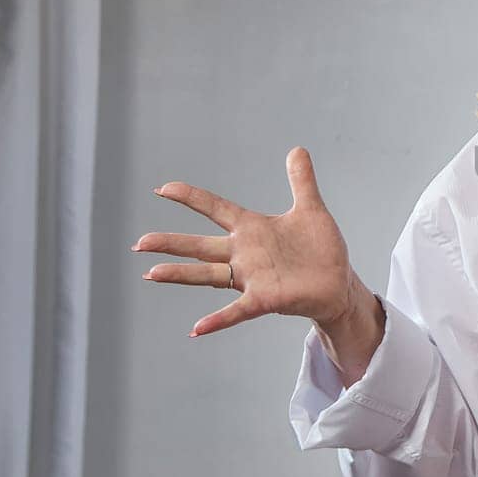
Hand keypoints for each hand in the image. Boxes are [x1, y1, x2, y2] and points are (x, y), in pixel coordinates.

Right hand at [134, 147, 354, 335]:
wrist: (338, 283)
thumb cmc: (321, 249)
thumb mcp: (310, 210)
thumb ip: (301, 180)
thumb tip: (298, 148)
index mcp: (253, 229)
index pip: (215, 208)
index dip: (191, 198)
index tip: (163, 189)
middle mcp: (245, 253)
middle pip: (200, 245)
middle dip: (170, 243)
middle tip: (139, 242)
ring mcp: (252, 277)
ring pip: (208, 275)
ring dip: (180, 274)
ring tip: (152, 274)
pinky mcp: (265, 299)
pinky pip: (236, 310)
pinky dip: (217, 319)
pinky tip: (196, 328)